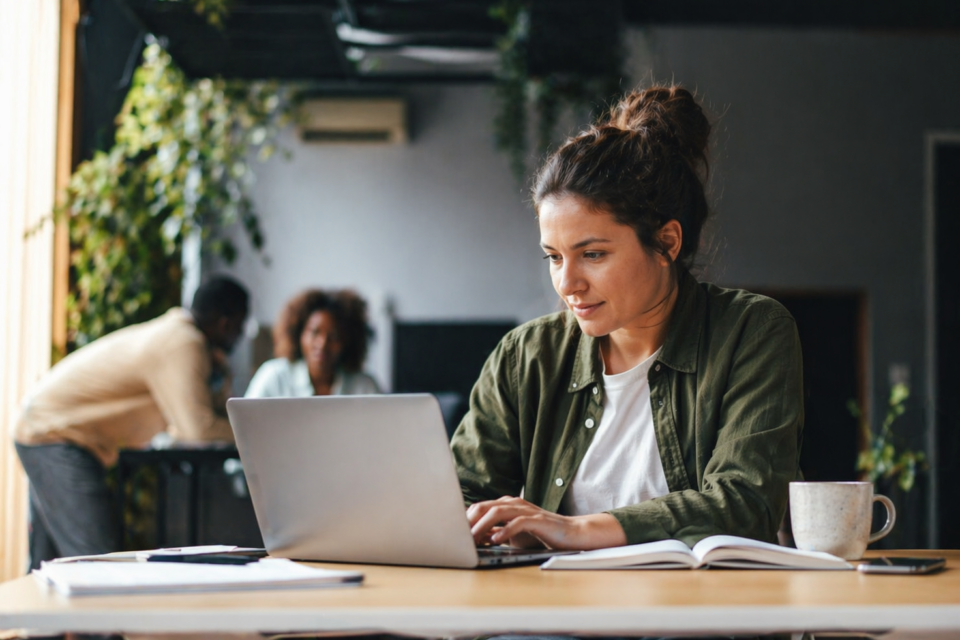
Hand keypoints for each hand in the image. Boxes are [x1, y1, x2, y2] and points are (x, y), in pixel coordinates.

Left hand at [466, 496, 626, 550]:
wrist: (571, 534)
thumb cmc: (540, 535)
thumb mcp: (512, 534)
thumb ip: (494, 532)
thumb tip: (471, 538)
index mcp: (506, 504)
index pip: (479, 507)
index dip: (465, 520)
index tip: (453, 533)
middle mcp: (514, 503)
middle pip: (485, 506)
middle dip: (469, 522)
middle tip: (458, 537)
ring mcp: (527, 510)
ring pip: (498, 512)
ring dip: (483, 526)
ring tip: (473, 539)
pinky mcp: (538, 520)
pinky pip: (518, 522)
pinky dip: (505, 531)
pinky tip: (497, 540)